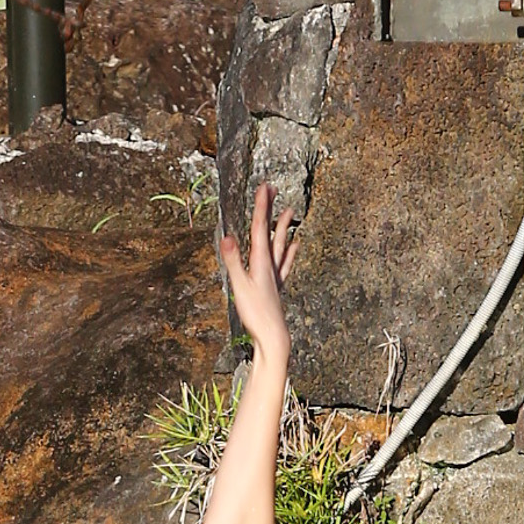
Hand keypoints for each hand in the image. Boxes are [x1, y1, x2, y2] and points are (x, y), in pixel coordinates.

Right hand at [220, 181, 299, 360]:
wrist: (274, 336)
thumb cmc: (257, 314)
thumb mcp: (240, 287)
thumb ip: (233, 261)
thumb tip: (227, 237)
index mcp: (261, 262)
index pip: (259, 228)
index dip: (261, 206)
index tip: (263, 187)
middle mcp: (271, 265)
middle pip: (270, 231)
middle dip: (270, 209)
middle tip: (271, 189)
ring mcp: (275, 275)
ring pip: (280, 245)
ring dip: (282, 227)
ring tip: (289, 211)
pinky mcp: (276, 286)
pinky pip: (285, 263)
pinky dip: (290, 252)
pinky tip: (296, 245)